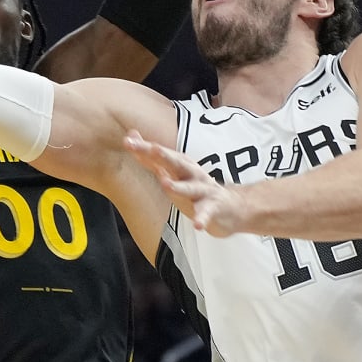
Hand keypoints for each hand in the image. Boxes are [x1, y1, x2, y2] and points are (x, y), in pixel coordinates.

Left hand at [125, 131, 248, 237]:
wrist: (233, 207)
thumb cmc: (197, 189)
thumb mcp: (173, 173)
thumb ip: (151, 159)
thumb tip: (131, 137)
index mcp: (181, 167)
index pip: (160, 156)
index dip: (144, 148)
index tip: (128, 141)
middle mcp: (192, 174)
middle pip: (176, 163)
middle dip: (163, 156)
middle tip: (151, 148)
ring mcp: (204, 191)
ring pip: (190, 187)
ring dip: (179, 186)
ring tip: (166, 184)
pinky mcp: (214, 208)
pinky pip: (207, 212)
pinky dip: (202, 217)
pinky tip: (198, 224)